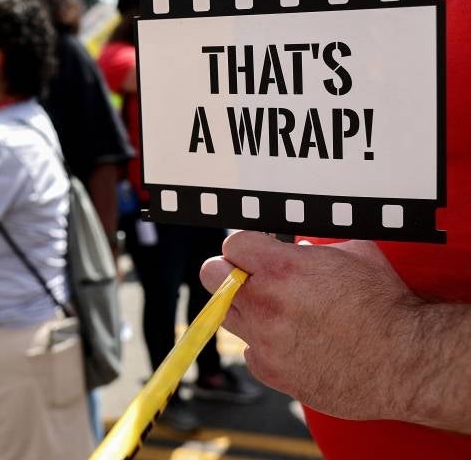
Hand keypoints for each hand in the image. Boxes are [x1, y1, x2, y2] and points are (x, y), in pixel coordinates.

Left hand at [200, 232, 417, 420]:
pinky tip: (292, 344)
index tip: (255, 253)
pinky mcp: (271, 371)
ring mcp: (264, 340)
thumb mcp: (354, 253)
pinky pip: (250, 352)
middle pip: (212, 276)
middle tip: (250, 278)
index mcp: (281, 268)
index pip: (232, 244)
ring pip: (226, 315)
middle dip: (228, 272)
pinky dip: (265, 347)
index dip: (246, 246)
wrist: (406, 360)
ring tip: (276, 312)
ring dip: (245, 309)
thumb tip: (299, 250)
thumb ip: (314, 249)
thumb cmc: (385, 306)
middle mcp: (264, 303)